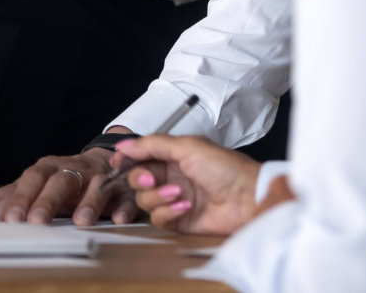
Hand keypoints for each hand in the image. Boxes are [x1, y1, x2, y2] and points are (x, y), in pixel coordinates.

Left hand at [0, 149, 135, 225]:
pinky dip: (122, 207)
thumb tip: (0, 210)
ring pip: (95, 185)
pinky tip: (118, 219)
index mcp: (51, 167)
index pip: (33, 178)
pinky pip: (125, 196)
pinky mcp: (123, 189)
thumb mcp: (42, 183)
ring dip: (89, 203)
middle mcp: (75, 168)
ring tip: (81, 222)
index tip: (11, 219)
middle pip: (61, 180)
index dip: (22, 197)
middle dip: (47, 200)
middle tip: (36, 222)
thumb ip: (19, 194)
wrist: (106, 162)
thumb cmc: (68, 180)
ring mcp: (101, 177)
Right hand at [118, 135, 263, 235]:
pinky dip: (168, 211)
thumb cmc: (225, 168)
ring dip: (158, 196)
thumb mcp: (188, 146)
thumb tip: (125, 145)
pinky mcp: (179, 220)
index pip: (140, 155)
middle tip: (149, 180)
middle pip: (137, 179)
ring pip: (144, 200)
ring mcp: (174, 198)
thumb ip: (153, 144)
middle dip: (139, 179)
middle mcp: (171, 176)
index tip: (117, 162)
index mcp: (172, 155)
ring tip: (178, 193)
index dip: (127, 159)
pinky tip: (185, 206)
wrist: (248, 199)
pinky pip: (158, 218)